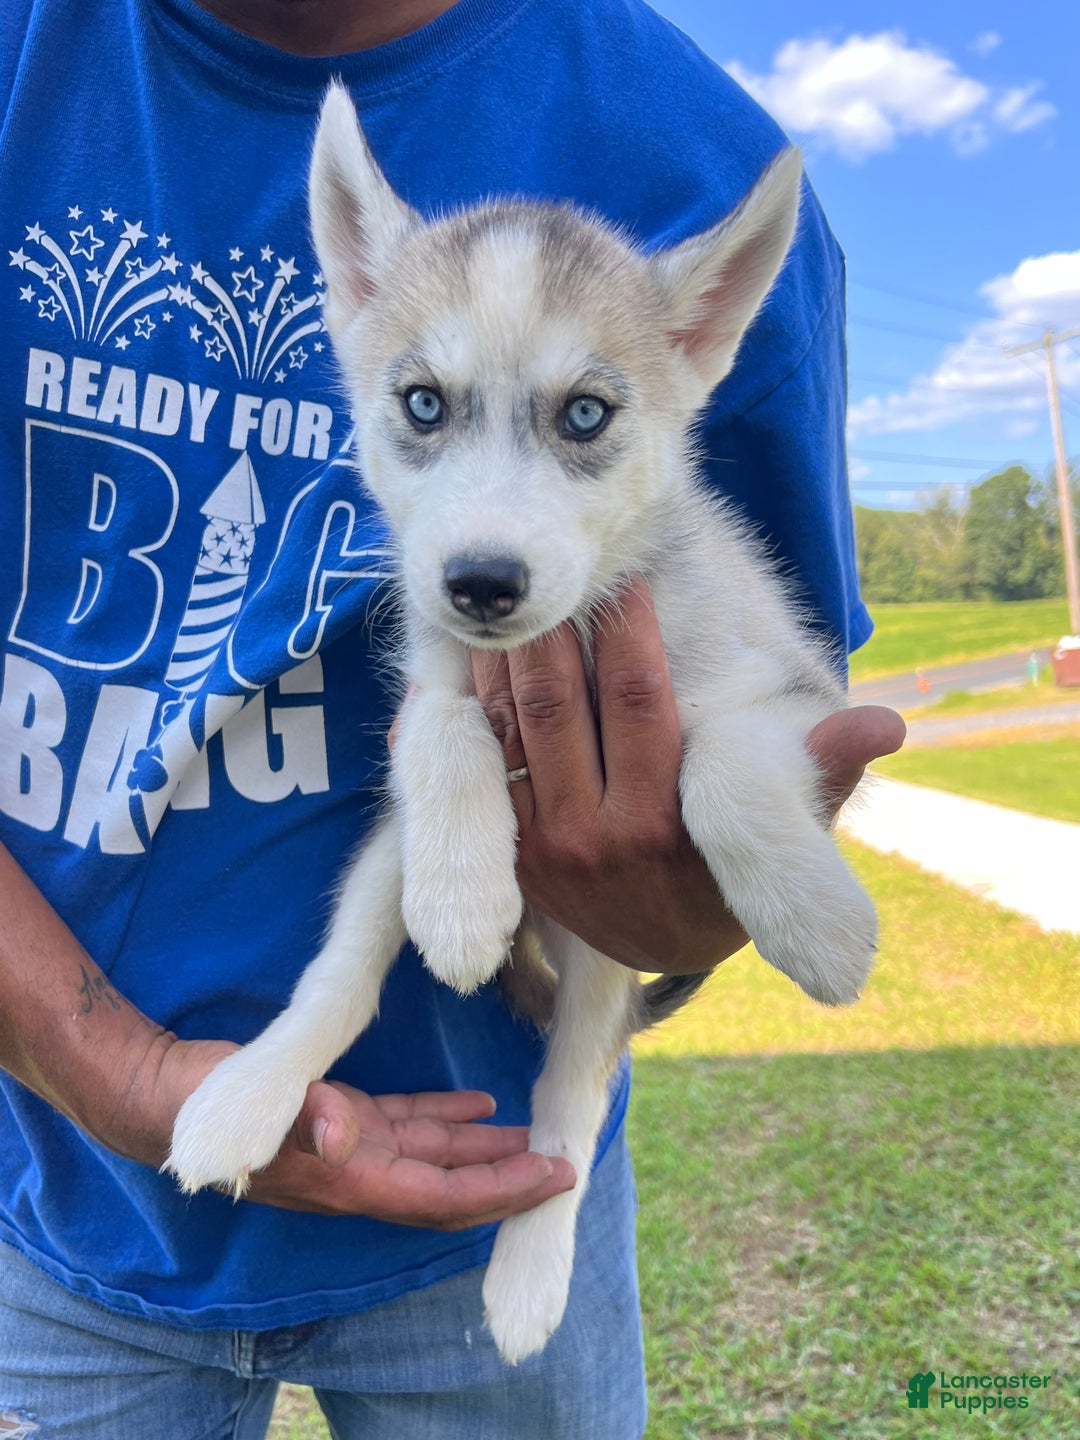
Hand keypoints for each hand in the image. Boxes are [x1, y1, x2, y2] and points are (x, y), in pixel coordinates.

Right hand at [149, 1038, 573, 1226]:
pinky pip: (407, 1123)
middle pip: (450, 1184)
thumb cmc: (206, 1103)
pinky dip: (445, 1115)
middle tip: (566, 1160)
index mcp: (347, 1178)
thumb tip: (343, 1135)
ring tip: (535, 1134)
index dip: (502, 1192)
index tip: (555, 1176)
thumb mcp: (253, 1108)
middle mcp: (357, 1171)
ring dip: (484, 1147)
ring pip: (435, 1154)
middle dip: (508, 1176)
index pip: (443, 1197)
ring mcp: (350, 1146)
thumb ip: (301, 1121)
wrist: (158, 1094)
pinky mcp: (340, 1117)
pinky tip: (477, 1102)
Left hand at [470, 579, 904, 972]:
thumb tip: (886, 725)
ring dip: (504, 662)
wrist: (666, 947)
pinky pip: (482, 769)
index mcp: (663, 822)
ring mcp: (543, 848)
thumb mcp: (783, 831)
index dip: (626, 634)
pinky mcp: (512, 854)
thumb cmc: (729, 869)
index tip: (626, 580)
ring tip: (510, 604)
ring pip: (510, 732)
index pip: (636, 704)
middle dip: (553, 634)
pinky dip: (476, 711)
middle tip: (552, 574)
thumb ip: (826, 771)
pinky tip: (478, 660)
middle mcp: (595, 836)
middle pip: (557, 710)